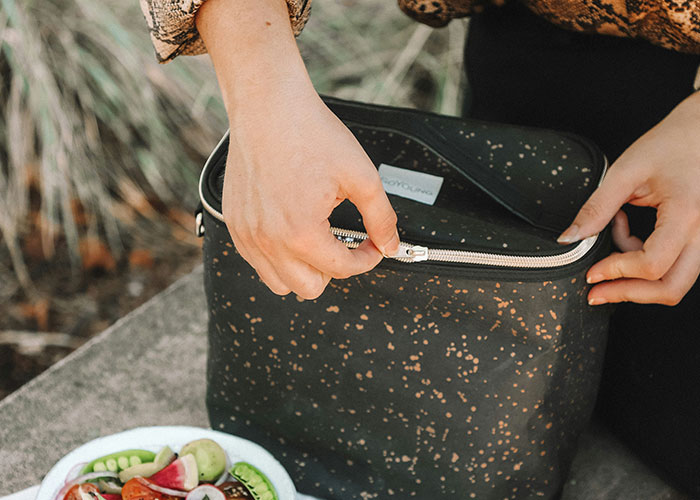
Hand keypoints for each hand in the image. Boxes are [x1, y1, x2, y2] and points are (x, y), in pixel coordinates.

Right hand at [197, 0, 398, 298]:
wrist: (268, 105)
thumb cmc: (309, 133)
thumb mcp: (360, 175)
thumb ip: (381, 217)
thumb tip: (390, 245)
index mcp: (301, 233)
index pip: (342, 269)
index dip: (366, 259)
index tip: (371, 246)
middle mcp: (269, 241)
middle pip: (309, 288)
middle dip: (334, 270)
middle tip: (344, 244)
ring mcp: (247, 235)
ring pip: (279, 283)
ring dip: (304, 270)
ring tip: (317, 241)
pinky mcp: (235, 225)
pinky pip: (257, 263)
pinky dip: (278, 258)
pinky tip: (292, 232)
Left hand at [557, 91, 699, 305]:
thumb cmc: (670, 143)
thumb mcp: (626, 171)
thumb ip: (596, 207)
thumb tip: (570, 238)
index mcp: (687, 213)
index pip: (652, 265)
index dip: (617, 273)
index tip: (591, 272)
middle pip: (671, 287)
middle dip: (629, 293)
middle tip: (597, 292)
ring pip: (676, 282)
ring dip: (638, 280)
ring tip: (611, 252)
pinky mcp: (699, 238)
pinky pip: (675, 266)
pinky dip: (646, 263)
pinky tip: (626, 235)